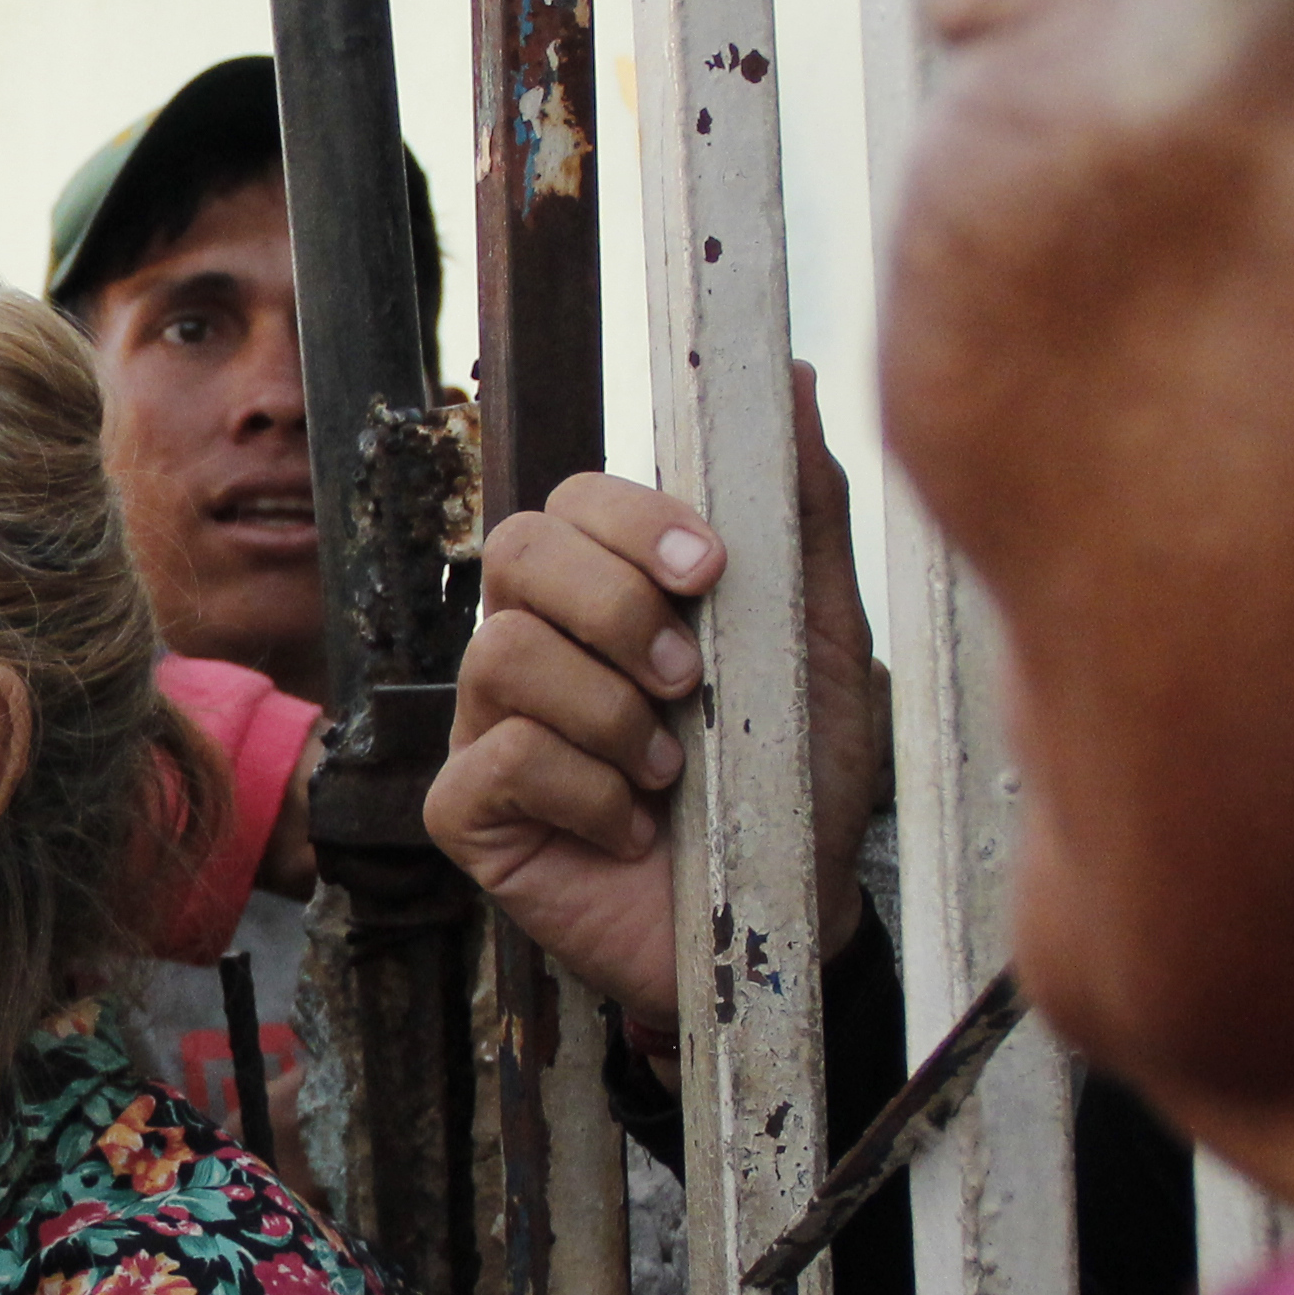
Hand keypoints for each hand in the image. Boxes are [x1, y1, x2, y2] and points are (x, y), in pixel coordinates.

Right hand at [427, 365, 887, 1036]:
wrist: (793, 916)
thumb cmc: (798, 779)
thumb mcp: (822, 639)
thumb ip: (803, 514)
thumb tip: (799, 377)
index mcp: (606, 593)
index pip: (570, 501)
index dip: (628, 520)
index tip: (708, 570)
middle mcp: (535, 645)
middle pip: (515, 553)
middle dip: (611, 606)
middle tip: (686, 678)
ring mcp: (490, 727)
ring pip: (502, 654)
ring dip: (611, 714)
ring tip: (670, 770)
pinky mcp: (470, 813)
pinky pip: (495, 758)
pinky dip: (586, 791)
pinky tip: (633, 828)